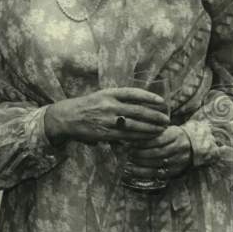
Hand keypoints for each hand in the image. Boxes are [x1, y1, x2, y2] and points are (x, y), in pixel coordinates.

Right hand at [44, 88, 168, 144]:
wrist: (66, 117)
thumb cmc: (86, 106)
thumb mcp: (101, 96)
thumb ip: (118, 100)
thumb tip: (140, 104)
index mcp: (108, 93)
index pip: (134, 93)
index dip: (149, 97)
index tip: (161, 101)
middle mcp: (109, 105)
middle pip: (138, 110)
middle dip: (155, 116)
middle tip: (166, 119)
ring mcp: (107, 120)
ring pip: (135, 125)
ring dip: (150, 128)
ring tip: (161, 129)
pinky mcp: (105, 133)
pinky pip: (126, 136)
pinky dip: (139, 137)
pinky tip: (148, 137)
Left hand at [123, 126, 192, 182]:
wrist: (192, 144)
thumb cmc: (172, 135)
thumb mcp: (166, 129)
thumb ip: (152, 133)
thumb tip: (131, 136)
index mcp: (176, 135)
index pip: (158, 140)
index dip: (143, 143)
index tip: (131, 143)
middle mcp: (179, 148)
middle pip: (158, 152)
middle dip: (141, 153)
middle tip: (129, 152)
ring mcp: (179, 160)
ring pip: (158, 163)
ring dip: (141, 162)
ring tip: (131, 159)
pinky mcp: (176, 170)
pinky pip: (159, 174)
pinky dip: (145, 172)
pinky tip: (135, 170)